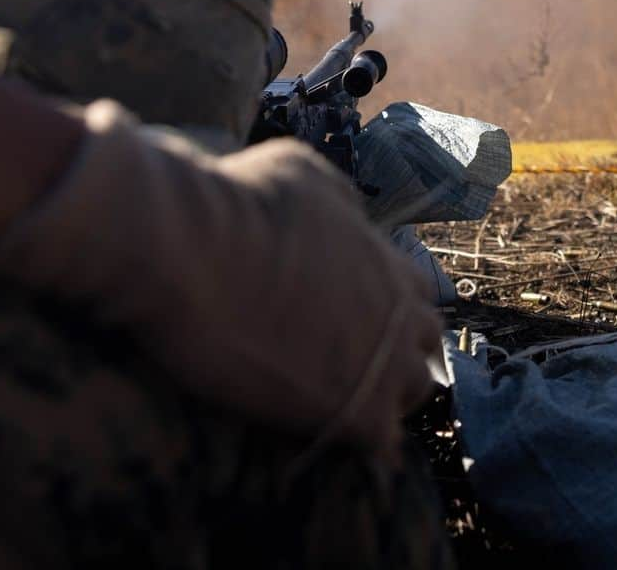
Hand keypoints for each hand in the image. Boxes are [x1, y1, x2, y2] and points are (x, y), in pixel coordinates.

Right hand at [0, 102, 442, 457]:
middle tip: (359, 366)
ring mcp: (380, 360)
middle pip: (426, 342)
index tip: (364, 317)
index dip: (394, 305)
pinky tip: (335, 442)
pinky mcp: (353, 409)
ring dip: (388, 398)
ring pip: (415, 391)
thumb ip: (338, 199)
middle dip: (401, 352)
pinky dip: (366, 445)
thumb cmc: (236, 201)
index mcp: (384, 258)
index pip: (418, 290)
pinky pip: (384, 442)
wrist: (190, 247)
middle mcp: (395, 308)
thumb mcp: (302, 172)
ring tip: (348, 406)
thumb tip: (348, 212)